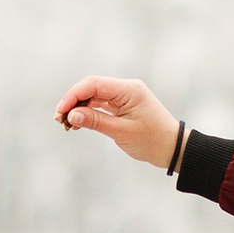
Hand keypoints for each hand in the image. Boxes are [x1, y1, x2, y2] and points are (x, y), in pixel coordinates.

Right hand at [55, 76, 180, 168]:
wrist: (173, 148)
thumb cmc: (152, 141)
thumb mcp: (122, 132)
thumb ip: (96, 121)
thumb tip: (72, 115)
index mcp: (128, 89)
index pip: (94, 84)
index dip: (73, 96)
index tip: (61, 112)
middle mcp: (126, 88)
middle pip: (92, 87)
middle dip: (74, 102)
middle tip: (60, 120)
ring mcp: (125, 96)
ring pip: (95, 96)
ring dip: (80, 108)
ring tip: (67, 124)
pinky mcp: (124, 105)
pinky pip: (102, 104)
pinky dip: (89, 112)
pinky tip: (79, 123)